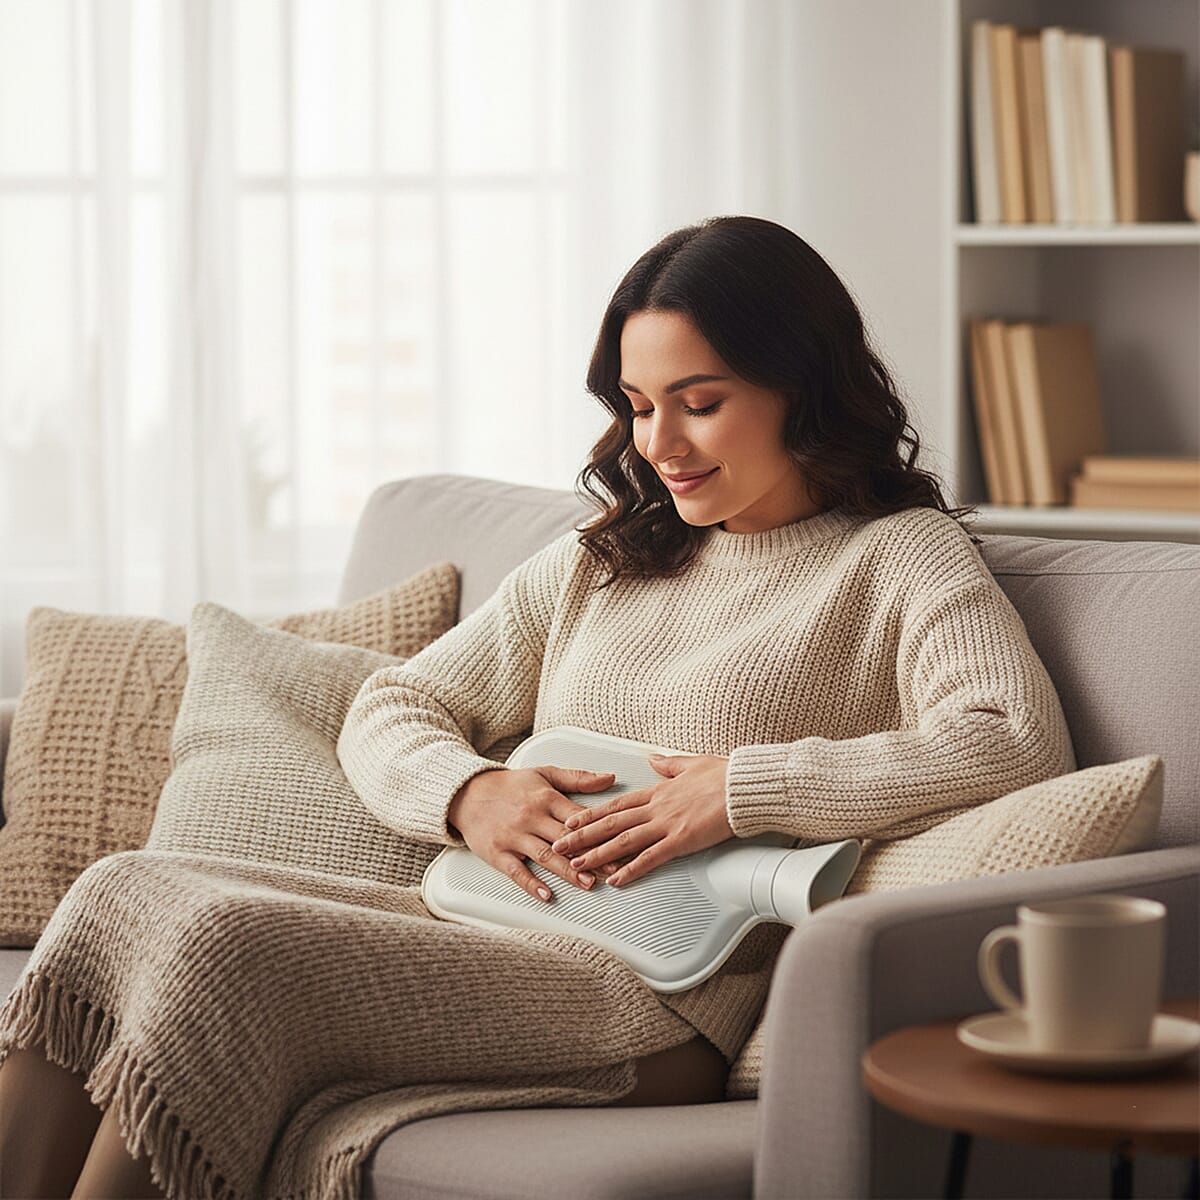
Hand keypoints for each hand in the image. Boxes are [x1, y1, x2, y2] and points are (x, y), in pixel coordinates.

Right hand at [447, 765, 615, 903]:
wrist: (468, 792)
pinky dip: (531, 883)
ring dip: (567, 871)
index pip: (578, 817)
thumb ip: (579, 778)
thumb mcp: (545, 774)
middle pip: (565, 839)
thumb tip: (610, 779)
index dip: (600, 830)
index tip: (620, 842)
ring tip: (589, 883)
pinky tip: (546, 894)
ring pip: (544, 856)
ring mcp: (514, 836)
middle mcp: (531, 817)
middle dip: (590, 855)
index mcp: (546, 798)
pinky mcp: (497, 852)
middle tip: (613, 869)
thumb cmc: (512, 785)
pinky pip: (515, 870)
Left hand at [550, 754, 734, 886]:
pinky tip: (616, 879)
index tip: (572, 821)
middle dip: (582, 835)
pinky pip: (651, 857)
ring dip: (597, 853)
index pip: (616, 805)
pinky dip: (631, 869)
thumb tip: (653, 760)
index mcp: (658, 791)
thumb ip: (668, 765)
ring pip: (623, 841)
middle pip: (611, 823)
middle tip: (559, 845)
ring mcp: (667, 824)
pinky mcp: (681, 840)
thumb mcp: (691, 763)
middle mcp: (656, 807)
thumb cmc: (724, 776)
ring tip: (576, 865)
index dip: (591, 814)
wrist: (743, 786)